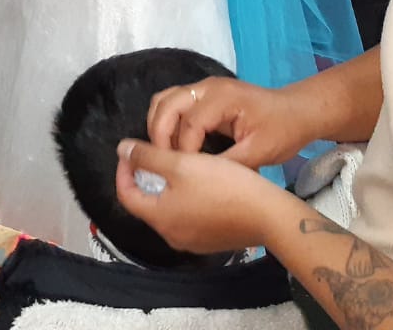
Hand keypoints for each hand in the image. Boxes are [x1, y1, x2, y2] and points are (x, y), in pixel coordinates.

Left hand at [115, 139, 302, 255]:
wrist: (270, 215)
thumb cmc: (222, 186)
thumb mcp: (182, 164)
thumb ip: (147, 157)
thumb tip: (121, 149)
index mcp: (160, 219)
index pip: (126, 194)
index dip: (124, 170)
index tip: (132, 152)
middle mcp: (172, 237)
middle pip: (147, 204)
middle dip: (146, 179)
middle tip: (155, 156)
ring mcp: (193, 243)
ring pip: (168, 212)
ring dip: (166, 190)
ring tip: (177, 167)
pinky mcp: (212, 243)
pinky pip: (188, 219)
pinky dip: (184, 201)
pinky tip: (199, 185)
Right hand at [147, 76, 317, 169]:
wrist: (298, 111)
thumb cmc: (283, 131)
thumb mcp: (260, 152)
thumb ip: (228, 164)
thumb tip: (199, 178)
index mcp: (223, 99)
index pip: (190, 123)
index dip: (184, 150)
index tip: (186, 173)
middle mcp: (207, 87)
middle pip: (166, 104)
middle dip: (160, 135)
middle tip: (163, 163)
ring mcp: (203, 87)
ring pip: (163, 100)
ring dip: (158, 126)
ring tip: (164, 154)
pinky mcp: (202, 93)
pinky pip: (172, 102)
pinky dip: (165, 121)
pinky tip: (173, 143)